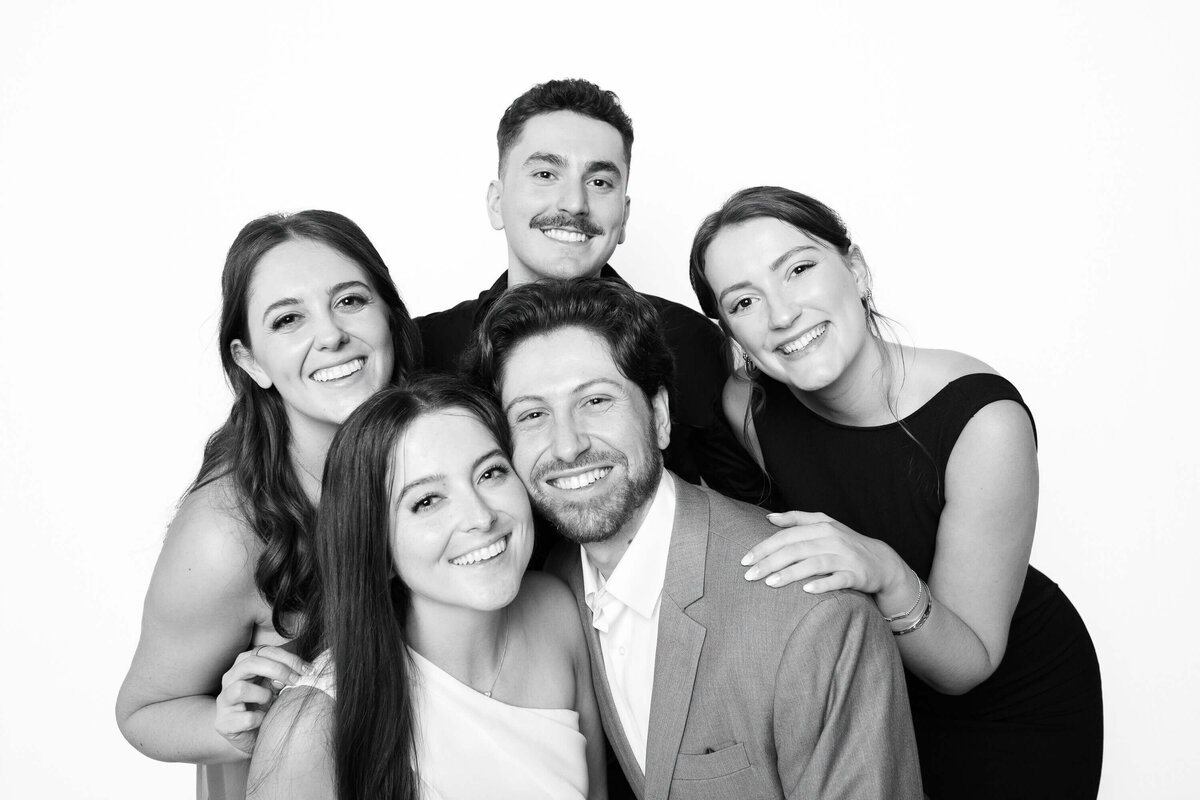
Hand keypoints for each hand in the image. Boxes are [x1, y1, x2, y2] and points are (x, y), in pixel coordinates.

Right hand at [215, 644, 311, 757]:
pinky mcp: (223, 722)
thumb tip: (305, 670)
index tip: (306, 669)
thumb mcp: (276, 686)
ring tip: (270, 702)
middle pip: (250, 663)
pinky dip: (260, 719)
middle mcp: (230, 679)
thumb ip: (284, 675)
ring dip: (263, 695)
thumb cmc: (265, 706)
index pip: (263, 651)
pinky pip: (245, 718)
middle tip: (296, 681)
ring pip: (241, 689)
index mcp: (243, 665)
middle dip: (278, 670)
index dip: (287, 658)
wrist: (251, 738)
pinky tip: (264, 721)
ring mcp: (224, 700)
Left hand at [742, 510, 907, 597]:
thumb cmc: (845, 543)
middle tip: (749, 576)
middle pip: (795, 549)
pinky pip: (837, 580)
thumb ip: (797, 519)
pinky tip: (806, 590)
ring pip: (813, 563)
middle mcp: (831, 539)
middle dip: (770, 562)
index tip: (745, 560)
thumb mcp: (824, 525)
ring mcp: (845, 557)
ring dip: (790, 573)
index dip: (764, 547)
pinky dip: (822, 584)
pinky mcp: (856, 575)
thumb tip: (769, 518)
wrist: (881, 561)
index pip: (786, 535)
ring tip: (770, 583)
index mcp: (821, 526)